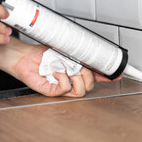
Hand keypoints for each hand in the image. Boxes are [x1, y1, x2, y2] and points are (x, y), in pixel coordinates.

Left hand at [0, 37, 120, 96]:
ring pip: (80, 91)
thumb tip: (93, 51)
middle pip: (90, 86)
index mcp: (76, 71)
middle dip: (89, 75)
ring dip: (78, 78)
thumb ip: (79, 53)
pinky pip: (65, 89)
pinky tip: (58, 71)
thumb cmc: (42, 53)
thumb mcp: (66, 50)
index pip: (95, 77)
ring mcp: (62, 87)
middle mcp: (71, 80)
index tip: (117, 75)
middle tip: (81, 66)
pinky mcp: (52, 91)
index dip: (107, 77)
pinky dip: (63, 79)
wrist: (25, 56)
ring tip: (70, 70)